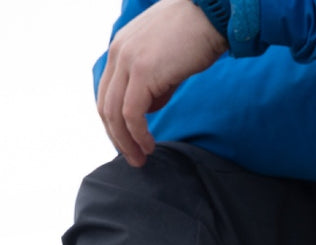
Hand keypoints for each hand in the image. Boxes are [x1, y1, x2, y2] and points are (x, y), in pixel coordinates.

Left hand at [98, 0, 226, 166]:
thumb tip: (150, 108)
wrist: (210, 15)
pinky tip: (149, 145)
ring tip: (140, 157)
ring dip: (126, 141)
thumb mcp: (166, 61)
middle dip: (117, 138)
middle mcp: (117, 52)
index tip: (129, 142)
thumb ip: (154, 85)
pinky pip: (132, 113)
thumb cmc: (195, 35)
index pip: (107, 93)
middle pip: (105, 106)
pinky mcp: (142, 72)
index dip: (115, 123)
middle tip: (133, 158)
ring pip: (114, 113)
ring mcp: (128, 61)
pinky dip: (138, 134)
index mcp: (120, 48)